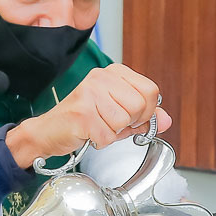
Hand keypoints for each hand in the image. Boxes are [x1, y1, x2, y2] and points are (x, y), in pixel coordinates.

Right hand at [6, 63, 172, 167]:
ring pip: (124, 122)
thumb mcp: (119, 115)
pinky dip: (100, 142)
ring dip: (112, 133)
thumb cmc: (83, 122)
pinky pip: (108, 136)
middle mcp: (101, 77)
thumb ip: (144, 117)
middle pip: (139, 106)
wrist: (48, 132)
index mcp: (113, 73)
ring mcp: (90, 94)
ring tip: (96, 127)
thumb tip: (167, 120)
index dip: (147, 111)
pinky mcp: (82, 114)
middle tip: (109, 123)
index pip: (150, 90)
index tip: (132, 117)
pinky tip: (88, 134)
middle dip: (129, 123)